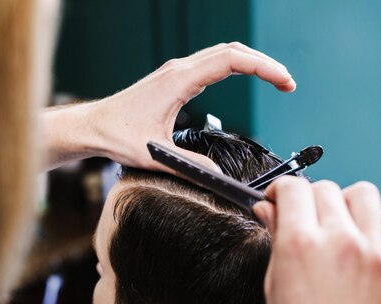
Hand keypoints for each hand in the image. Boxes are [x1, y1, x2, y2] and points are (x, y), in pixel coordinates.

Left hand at [41, 42, 293, 171]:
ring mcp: (176, 72)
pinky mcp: (174, 79)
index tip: (285, 83)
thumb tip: (220, 175)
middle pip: (232, 51)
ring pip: (223, 53)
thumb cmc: (117, 135)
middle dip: (264, 63)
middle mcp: (179, 69)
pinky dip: (235, 66)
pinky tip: (245, 77)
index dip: (263, 67)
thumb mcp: (156, 153)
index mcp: (179, 80)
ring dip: (251, 62)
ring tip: (275, 80)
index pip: (231, 61)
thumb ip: (190, 165)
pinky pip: (211, 63)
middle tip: (288, 83)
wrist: (93, 126)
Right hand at [253, 178, 380, 303]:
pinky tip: (377, 228)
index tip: (279, 199)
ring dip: (346, 202)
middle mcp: (337, 241)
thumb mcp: (273, 280)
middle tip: (304, 219)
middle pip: (324, 188)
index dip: (280, 189)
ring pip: (363, 194)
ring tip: (339, 223)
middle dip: (308, 199)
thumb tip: (268, 207)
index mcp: (299, 244)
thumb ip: (275, 235)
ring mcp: (371, 252)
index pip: (293, 187)